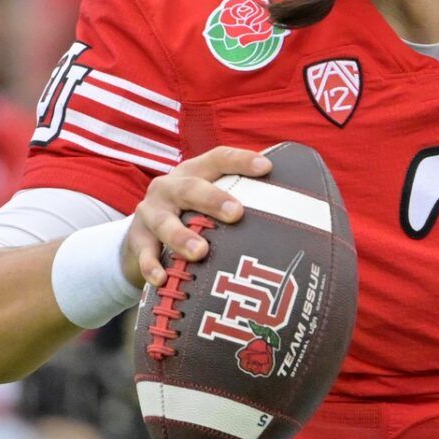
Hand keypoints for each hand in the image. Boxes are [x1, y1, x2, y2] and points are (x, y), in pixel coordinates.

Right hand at [125, 148, 271, 287]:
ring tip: (201, 253)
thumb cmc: (193, 218)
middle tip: (236, 214)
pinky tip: (162, 279)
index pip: (219, 158)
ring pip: (165, 222)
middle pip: (191, 188)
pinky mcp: (137, 240)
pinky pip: (144, 254)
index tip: (267, 168)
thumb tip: (302, 212)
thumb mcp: (209, 204)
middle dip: (213, 199)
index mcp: (194, 173)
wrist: (141, 240)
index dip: (241, 161)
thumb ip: (243, 201)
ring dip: (182, 236)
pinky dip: (152, 267)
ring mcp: (151, 213)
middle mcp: (170, 187)